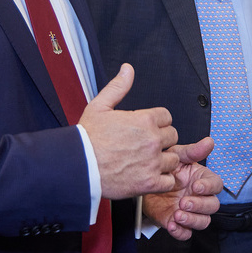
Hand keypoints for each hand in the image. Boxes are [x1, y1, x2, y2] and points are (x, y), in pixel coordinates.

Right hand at [79, 64, 179, 199]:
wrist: (78, 166)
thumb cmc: (87, 139)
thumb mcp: (99, 106)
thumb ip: (118, 87)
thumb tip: (127, 70)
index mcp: (144, 120)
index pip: (166, 117)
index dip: (157, 123)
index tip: (147, 129)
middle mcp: (152, 140)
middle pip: (173, 136)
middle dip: (161, 140)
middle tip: (146, 145)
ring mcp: (152, 162)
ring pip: (173, 159)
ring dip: (163, 161)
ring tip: (147, 162)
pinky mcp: (149, 182)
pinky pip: (168, 181)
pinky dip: (161, 180)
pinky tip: (148, 176)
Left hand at [142, 137, 221, 239]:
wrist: (142, 183)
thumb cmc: (163, 168)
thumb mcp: (175, 156)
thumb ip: (192, 151)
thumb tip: (209, 141)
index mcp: (202, 180)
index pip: (216, 185)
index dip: (209, 187)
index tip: (196, 186)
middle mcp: (199, 197)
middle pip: (212, 206)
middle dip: (200, 205)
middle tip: (183, 202)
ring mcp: (190, 212)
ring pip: (203, 221)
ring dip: (192, 220)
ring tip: (177, 215)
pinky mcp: (178, 224)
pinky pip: (186, 234)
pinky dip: (181, 232)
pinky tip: (172, 224)